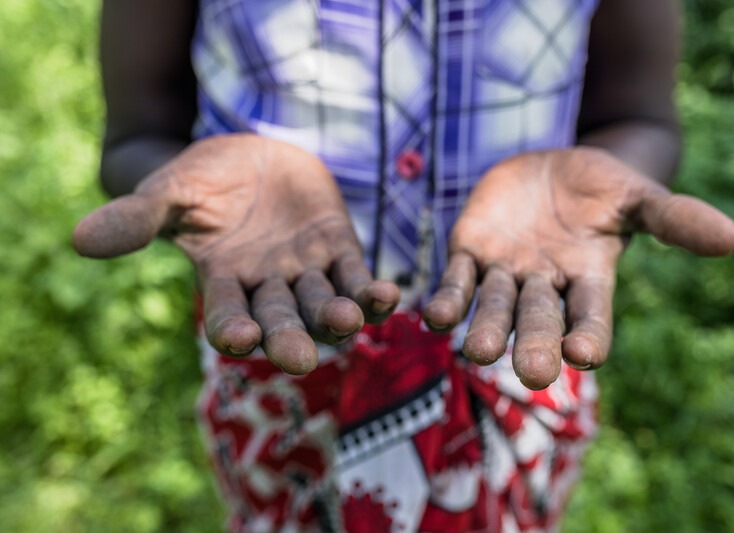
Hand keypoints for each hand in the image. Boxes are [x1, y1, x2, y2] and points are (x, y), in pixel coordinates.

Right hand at [73, 134, 399, 373]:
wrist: (253, 157)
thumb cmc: (204, 178)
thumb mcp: (170, 192)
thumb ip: (138, 217)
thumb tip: (79, 239)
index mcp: (224, 281)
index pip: (226, 314)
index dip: (231, 328)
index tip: (236, 340)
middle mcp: (267, 287)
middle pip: (280, 321)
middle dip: (289, 339)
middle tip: (299, 359)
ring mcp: (306, 272)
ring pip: (323, 304)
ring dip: (337, 316)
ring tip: (347, 321)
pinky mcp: (338, 250)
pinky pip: (357, 277)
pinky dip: (371, 291)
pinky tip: (388, 297)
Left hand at [423, 147, 733, 388]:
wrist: (552, 167)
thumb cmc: (602, 186)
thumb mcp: (637, 195)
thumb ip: (673, 218)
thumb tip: (731, 237)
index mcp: (587, 277)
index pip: (591, 315)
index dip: (589, 335)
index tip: (585, 356)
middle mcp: (544, 284)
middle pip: (538, 320)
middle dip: (533, 344)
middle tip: (531, 373)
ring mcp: (505, 271)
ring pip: (492, 306)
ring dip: (483, 330)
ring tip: (475, 351)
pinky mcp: (470, 251)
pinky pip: (455, 279)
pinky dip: (446, 298)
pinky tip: (433, 316)